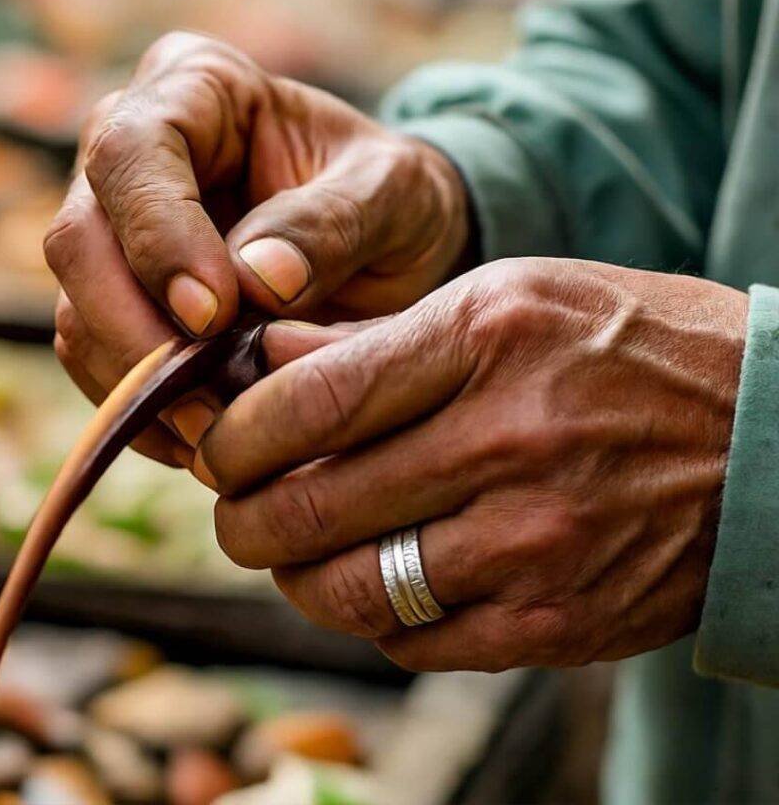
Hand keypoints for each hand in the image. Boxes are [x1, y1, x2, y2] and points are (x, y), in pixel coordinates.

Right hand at [44, 31, 470, 464]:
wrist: (387, 242)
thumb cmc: (389, 198)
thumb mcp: (392, 194)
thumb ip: (332, 224)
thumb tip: (255, 281)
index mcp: (196, 87)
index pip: (134, 152)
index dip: (160, 238)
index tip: (215, 314)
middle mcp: (130, 150)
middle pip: (79, 237)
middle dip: (134, 328)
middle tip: (208, 401)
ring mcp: (113, 227)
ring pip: (75, 309)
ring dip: (137, 383)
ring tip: (217, 432)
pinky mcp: (115, 298)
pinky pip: (94, 358)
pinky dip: (139, 408)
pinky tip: (199, 437)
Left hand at [201, 259, 746, 670]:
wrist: (765, 434)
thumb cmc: (620, 347)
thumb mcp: (506, 299)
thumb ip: (377, 336)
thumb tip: (264, 358)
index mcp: (486, 339)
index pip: (313, 400)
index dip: (237, 434)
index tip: (217, 447)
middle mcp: (509, 441)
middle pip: (312, 505)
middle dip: (242, 517)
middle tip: (236, 508)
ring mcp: (537, 543)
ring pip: (352, 588)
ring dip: (296, 575)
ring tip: (294, 548)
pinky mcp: (559, 621)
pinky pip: (416, 641)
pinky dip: (373, 616)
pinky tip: (379, 579)